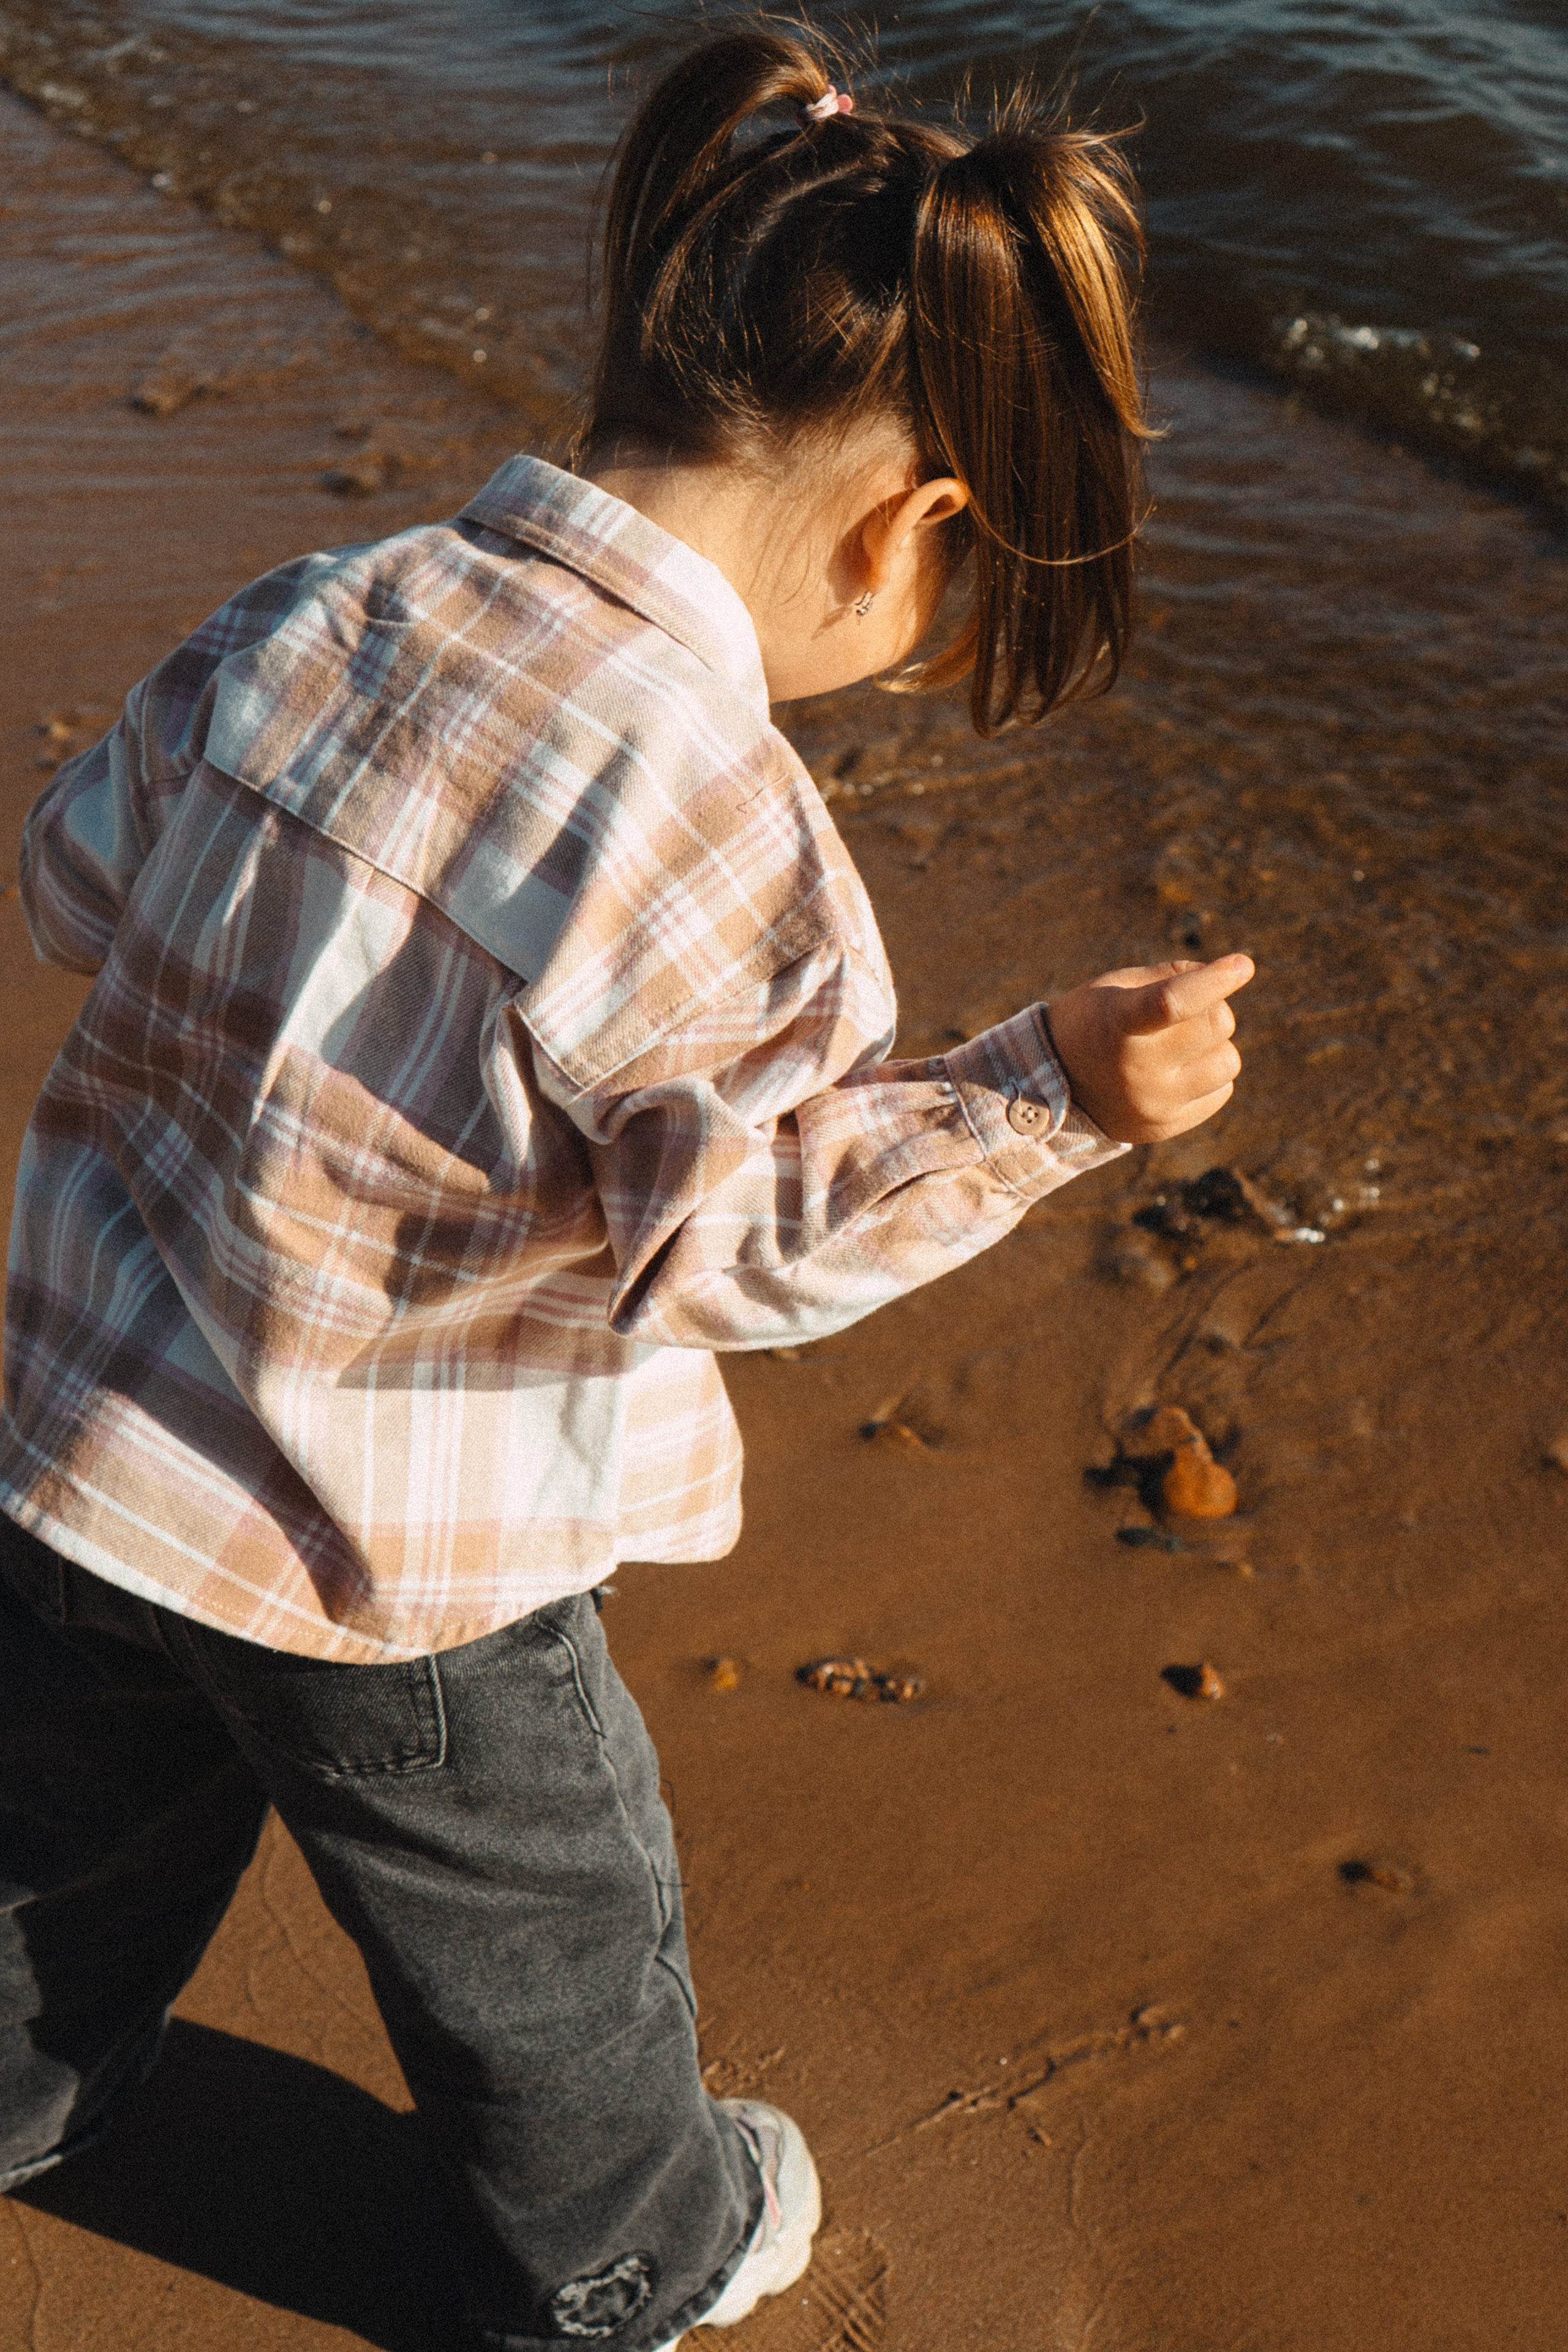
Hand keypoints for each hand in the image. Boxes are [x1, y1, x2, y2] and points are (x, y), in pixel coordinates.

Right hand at [1044, 955, 1254, 1143]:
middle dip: (1212, 1009)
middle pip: (1216, 1024)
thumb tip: (1230, 975)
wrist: (1052, 1086)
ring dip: (1215, 1045)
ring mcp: (1153, 1103)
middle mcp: (1136, 1068)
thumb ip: (1170, 976)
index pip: (1173, 1001)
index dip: (1213, 980)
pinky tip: (1178, 1072)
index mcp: (1118, 1023)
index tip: (1243, 965)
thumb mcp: (1116, 987)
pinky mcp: (1166, 1125)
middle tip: (1185, 1013)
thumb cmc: (1093, 1021)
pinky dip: (1209, 1076)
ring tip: (1181, 1045)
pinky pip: (1222, 1091)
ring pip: (1228, 1061)